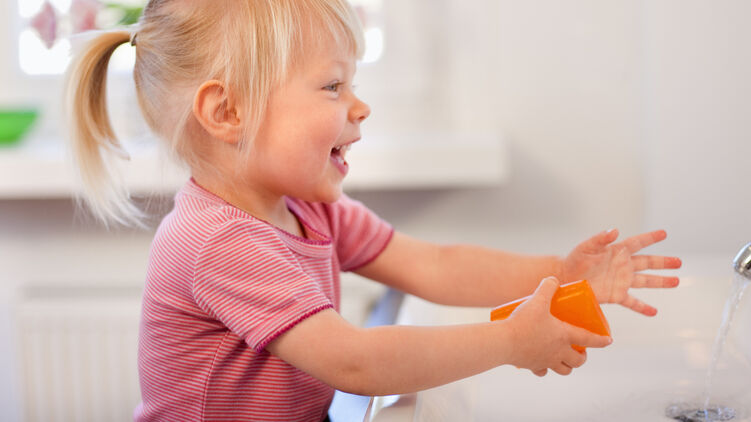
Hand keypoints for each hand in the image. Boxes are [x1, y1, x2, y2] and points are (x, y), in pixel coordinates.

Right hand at [506, 277, 611, 376]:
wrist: (504, 342)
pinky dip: (544, 369)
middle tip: (580, 350)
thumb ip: (547, 287)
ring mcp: (546, 361)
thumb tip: (553, 280)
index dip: (601, 340)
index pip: (589, 339)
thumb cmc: (523, 322)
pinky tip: (541, 363)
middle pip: (578, 361)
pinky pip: (543, 372)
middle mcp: (558, 351)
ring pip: (564, 370)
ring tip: (564, 358)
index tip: (609, 341)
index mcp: (564, 336)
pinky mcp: (532, 366)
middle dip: (582, 357)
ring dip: (567, 365)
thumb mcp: (537, 300)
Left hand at [561, 229, 681, 315]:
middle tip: (679, 262)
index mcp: (617, 251)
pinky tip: (654, 312)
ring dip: (661, 282)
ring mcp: (621, 281)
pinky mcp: (616, 295)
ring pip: (645, 281)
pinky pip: (632, 302)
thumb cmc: (575, 259)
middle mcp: (623, 266)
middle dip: (663, 262)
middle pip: (647, 263)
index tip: (664, 233)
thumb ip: (600, 238)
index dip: (650, 238)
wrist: (565, 277)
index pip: (638, 243)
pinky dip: (643, 307)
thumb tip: (615, 231)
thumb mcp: (586, 246)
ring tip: (676, 282)